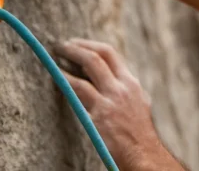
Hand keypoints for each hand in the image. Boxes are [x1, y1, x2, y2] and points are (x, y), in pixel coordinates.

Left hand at [55, 39, 185, 169]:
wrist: (143, 153)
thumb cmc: (137, 133)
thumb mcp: (137, 104)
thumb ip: (123, 89)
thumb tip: (106, 79)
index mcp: (131, 83)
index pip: (111, 53)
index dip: (91, 45)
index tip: (78, 44)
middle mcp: (123, 86)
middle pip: (100, 54)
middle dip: (78, 46)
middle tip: (62, 45)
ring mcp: (112, 98)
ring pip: (89, 65)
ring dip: (70, 56)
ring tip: (55, 55)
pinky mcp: (101, 113)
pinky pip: (79, 89)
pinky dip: (65, 79)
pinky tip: (56, 76)